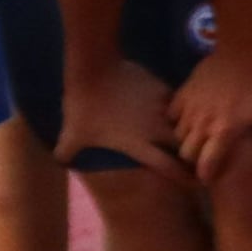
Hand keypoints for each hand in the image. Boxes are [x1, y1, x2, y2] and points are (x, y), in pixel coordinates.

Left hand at [57, 61, 187, 181]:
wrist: (95, 68)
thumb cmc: (84, 106)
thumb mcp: (71, 134)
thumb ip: (66, 152)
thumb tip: (59, 162)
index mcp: (139, 144)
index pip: (170, 166)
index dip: (182, 177)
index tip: (192, 182)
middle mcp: (157, 129)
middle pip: (184, 146)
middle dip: (190, 153)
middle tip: (191, 156)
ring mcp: (161, 107)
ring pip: (182, 123)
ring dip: (183, 131)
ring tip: (184, 133)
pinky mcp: (161, 88)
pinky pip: (174, 103)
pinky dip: (174, 110)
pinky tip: (169, 109)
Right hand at [171, 42, 251, 178]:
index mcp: (226, 128)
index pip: (205, 163)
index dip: (206, 174)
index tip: (210, 179)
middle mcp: (203, 118)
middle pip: (186, 150)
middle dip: (194, 159)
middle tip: (206, 159)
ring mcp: (192, 100)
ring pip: (177, 131)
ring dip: (186, 139)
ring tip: (198, 142)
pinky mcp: (187, 85)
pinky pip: (172, 110)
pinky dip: (177, 118)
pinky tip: (190, 118)